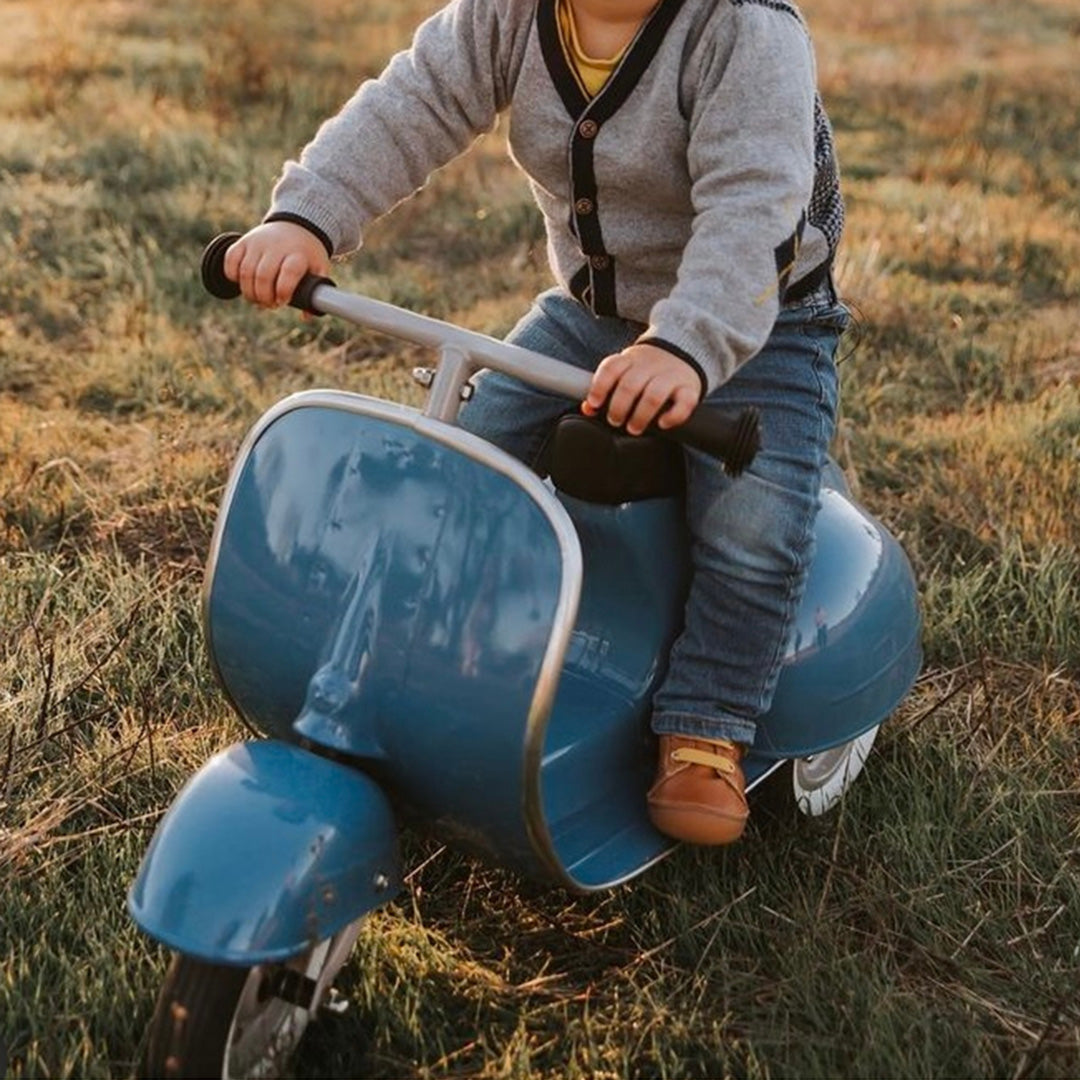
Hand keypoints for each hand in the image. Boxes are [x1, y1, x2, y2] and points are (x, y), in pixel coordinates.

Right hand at [223, 221, 330, 308]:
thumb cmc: (307, 255)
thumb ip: (315, 293)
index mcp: (298, 255)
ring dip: (249, 292)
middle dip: (264, 297)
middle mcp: (276, 247)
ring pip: (246, 271)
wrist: (295, 227)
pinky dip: (233, 275)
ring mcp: (258, 243)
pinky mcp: (243, 241)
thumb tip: (305, 317)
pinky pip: (231, 259)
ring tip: (258, 299)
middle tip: (270, 305)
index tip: (282, 301)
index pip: (289, 272)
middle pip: (263, 276)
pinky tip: (243, 283)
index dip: (283, 291)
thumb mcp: (318, 270)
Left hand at [582, 342, 701, 434]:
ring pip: (654, 395)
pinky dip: (673, 416)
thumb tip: (588, 408)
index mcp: (631, 359)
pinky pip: (685, 402)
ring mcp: (671, 375)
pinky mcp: (690, 387)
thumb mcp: (626, 371)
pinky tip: (663, 424)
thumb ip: (607, 387)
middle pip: (630, 385)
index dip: (600, 386)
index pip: (611, 367)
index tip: (594, 403)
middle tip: (615, 421)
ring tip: (634, 427)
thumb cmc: (648, 369)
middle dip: (618, 407)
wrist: (685, 348)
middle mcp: (650, 365)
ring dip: (641, 415)